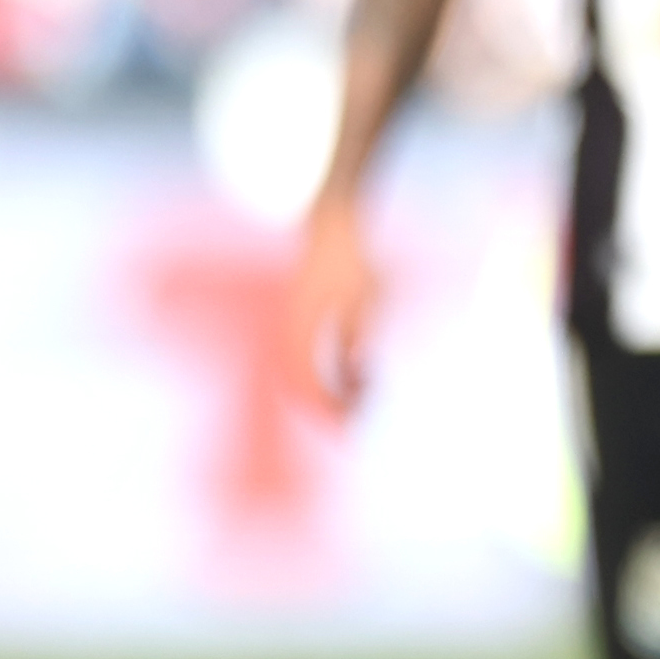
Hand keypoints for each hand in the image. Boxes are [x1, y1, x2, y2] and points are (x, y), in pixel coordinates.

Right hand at [290, 191, 381, 414]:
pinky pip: (316, 364)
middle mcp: (291, 333)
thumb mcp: (367, 295)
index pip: (307, 383)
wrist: (332, 228)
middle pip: (303, 387)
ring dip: (336, 394)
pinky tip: (366, 380)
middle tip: (358, 430)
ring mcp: (296, 330)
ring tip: (368, 401)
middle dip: (330, 410)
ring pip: (309, 377)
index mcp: (301, 329)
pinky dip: (339, 378)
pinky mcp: (306, 327)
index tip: (351, 430)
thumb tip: (358, 369)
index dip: (328, 410)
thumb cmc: (352, 260)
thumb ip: (361, 330)